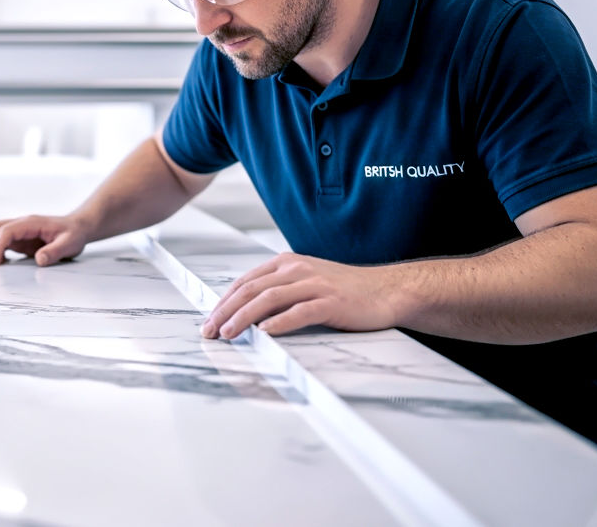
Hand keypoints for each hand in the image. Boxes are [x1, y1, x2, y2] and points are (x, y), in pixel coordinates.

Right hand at [0, 215, 89, 266]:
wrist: (78, 228)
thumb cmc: (74, 234)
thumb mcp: (70, 243)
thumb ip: (54, 251)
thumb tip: (39, 259)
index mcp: (31, 223)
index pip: (6, 230)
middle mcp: (21, 225)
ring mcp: (19, 232)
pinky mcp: (20, 240)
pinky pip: (1, 242)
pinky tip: (5, 264)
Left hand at [201, 253, 405, 339]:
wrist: (388, 290)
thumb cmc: (345, 291)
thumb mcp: (306, 282)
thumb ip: (279, 291)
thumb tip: (246, 313)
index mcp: (287, 263)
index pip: (246, 281)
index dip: (224, 301)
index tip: (209, 320)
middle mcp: (298, 269)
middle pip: (251, 289)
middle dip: (225, 310)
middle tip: (209, 331)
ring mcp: (315, 284)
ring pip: (269, 298)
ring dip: (244, 317)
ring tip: (228, 333)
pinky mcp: (332, 301)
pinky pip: (301, 311)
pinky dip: (280, 322)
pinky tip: (265, 332)